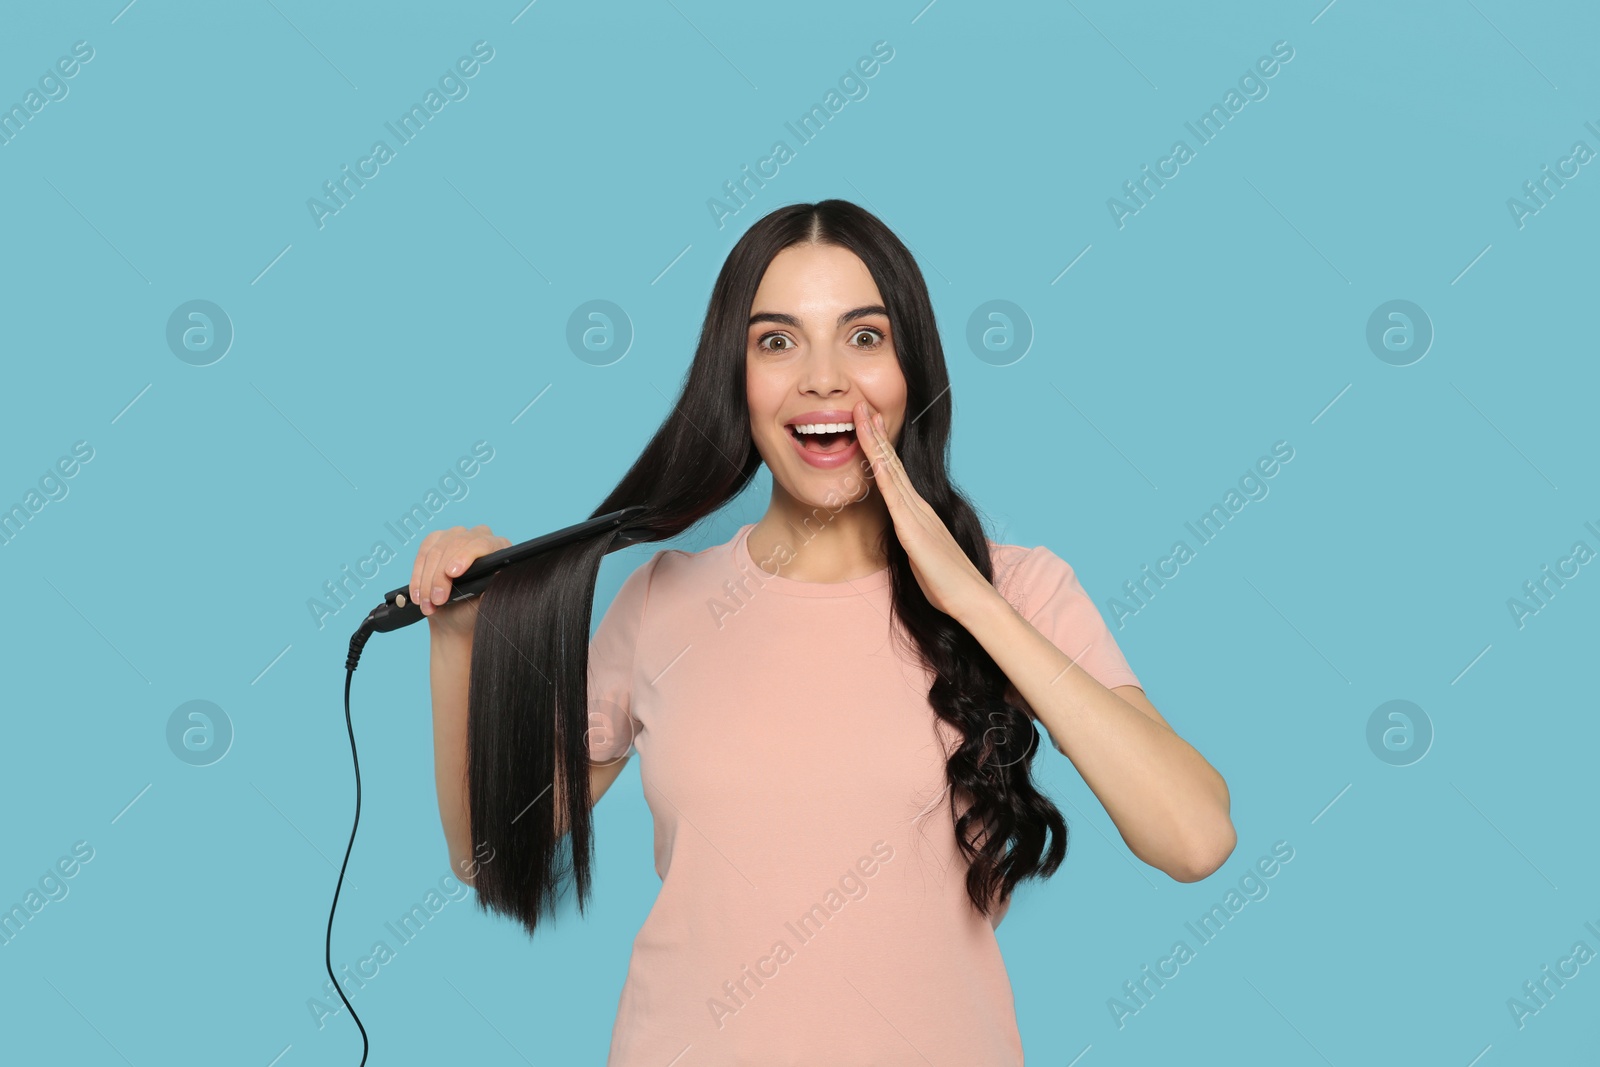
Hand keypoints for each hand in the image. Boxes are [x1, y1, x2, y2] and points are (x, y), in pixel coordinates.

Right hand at [410, 524, 511, 639]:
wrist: (457, 617)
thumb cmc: (474, 609)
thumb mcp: (484, 604)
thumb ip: (490, 590)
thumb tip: (495, 578)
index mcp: (499, 548)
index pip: (481, 544)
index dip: (464, 556)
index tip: (452, 573)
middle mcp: (479, 536)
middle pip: (454, 546)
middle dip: (441, 576)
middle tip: (438, 600)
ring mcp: (456, 535)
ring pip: (435, 551)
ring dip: (427, 581)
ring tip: (428, 604)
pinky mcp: (436, 540)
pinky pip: (422, 554)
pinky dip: (418, 577)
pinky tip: (419, 595)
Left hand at [854, 399, 995, 621]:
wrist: (970, 598)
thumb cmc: (946, 583)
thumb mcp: (920, 556)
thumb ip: (911, 541)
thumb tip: (902, 537)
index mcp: (917, 512)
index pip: (894, 473)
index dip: (879, 448)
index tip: (867, 424)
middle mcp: (917, 506)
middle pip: (891, 463)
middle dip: (874, 433)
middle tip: (860, 405)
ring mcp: (916, 515)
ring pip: (890, 471)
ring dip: (874, 442)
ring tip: (862, 416)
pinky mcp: (913, 530)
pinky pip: (893, 496)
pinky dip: (882, 472)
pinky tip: (872, 456)